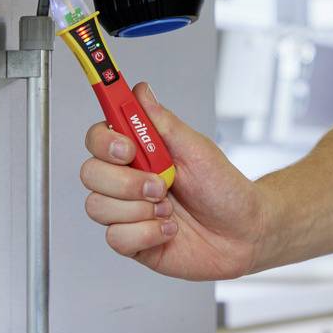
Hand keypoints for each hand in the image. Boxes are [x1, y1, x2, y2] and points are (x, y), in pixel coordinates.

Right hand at [80, 82, 270, 280]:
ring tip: (169, 210)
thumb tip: (139, 90)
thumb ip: (163, 122)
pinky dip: (147, 233)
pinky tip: (169, 230)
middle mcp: (126, 179)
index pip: (98, 138)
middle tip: (160, 186)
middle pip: (90, 173)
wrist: (243, 233)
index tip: (128, 148)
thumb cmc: (223, 188)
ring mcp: (126, 211)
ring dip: (138, 210)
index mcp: (139, 152)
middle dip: (124, 182)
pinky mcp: (132, 242)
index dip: (104, 142)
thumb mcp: (196, 148)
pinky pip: (116, 238)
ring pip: (98, 207)